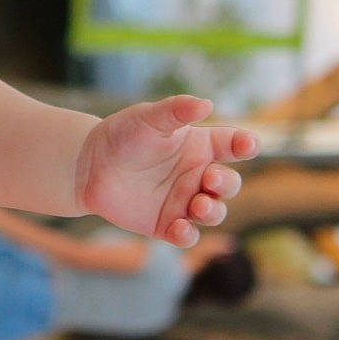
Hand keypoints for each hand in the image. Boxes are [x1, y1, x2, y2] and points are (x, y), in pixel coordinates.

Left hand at [74, 95, 256, 246]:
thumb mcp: (148, 117)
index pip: (232, 145)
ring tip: (199, 205)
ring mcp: (183, 201)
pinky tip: (179, 228)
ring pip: (214, 212)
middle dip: (227, 184)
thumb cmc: (122, 134)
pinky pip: (186, 235)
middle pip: (229, 184)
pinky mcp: (166, 224)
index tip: (249, 144)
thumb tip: (206, 103)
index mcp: (199, 146)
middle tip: (210, 178)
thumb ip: (176, 110)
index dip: (245, 144)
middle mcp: (197, 175)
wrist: (89, 165)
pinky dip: (187, 235)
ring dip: (213, 211)